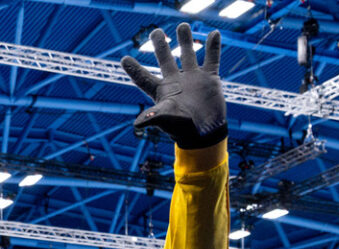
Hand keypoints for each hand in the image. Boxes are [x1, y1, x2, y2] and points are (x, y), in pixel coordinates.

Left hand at [121, 24, 224, 149]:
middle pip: (165, 59)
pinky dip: (213, 46)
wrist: (206, 132)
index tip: (124, 59)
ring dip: (186, 40)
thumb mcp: (167, 120)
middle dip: (160, 45)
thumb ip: (154, 117)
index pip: (143, 78)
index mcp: (161, 91)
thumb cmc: (183, 128)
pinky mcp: (209, 78)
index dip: (133, 70)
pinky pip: (212, 59)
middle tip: (155, 31)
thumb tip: (138, 123)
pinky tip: (214, 33)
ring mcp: (193, 78)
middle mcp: (176, 82)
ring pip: (188, 54)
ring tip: (182, 25)